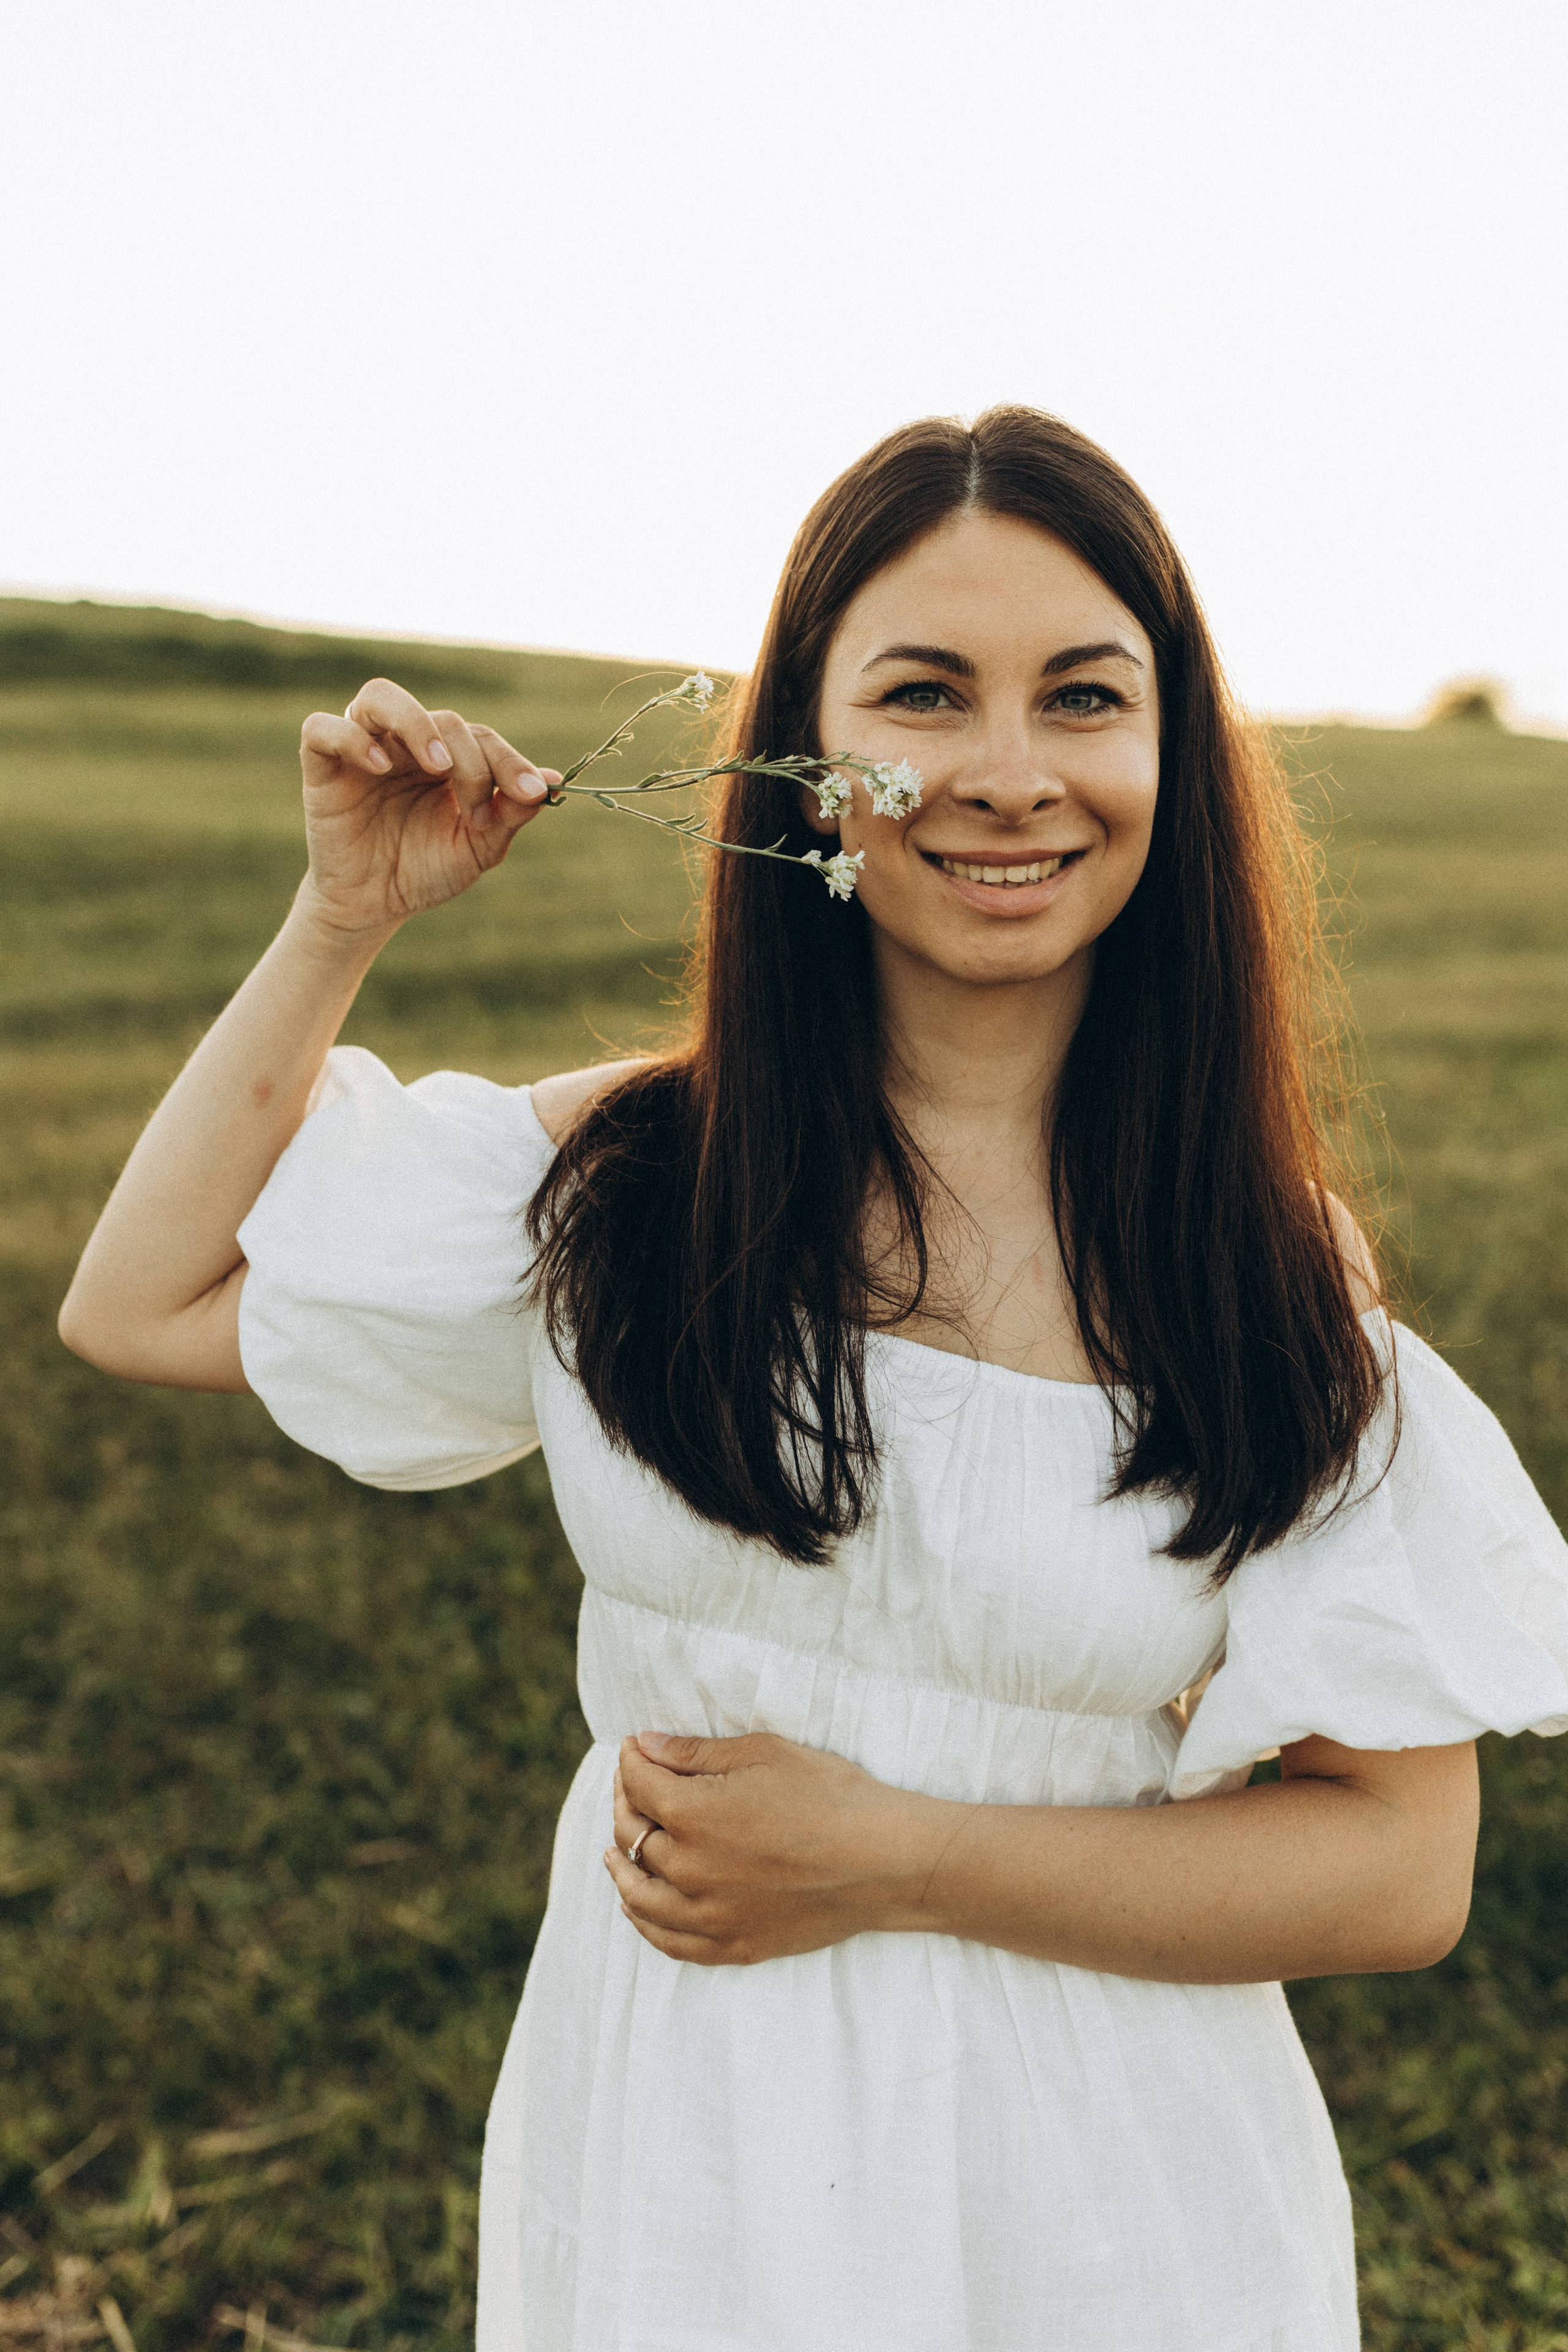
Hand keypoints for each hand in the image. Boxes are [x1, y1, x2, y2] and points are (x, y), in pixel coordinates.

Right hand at [295, 677, 561, 939]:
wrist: (374, 906)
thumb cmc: (425, 871)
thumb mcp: (478, 847)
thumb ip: (511, 813)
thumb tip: (554, 781)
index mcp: (447, 756)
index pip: (482, 737)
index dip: (510, 761)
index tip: (530, 793)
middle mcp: (406, 743)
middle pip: (443, 720)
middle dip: (471, 763)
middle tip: (476, 811)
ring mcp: (363, 748)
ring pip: (381, 696)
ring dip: (415, 722)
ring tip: (439, 764)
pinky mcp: (322, 764)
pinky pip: (324, 728)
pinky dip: (352, 738)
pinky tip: (379, 766)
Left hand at [604, 1730, 937, 1965]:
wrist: (885, 1860)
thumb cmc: (830, 1795)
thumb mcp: (763, 1754)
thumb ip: (694, 1753)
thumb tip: (646, 1746)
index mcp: (691, 1816)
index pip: (639, 1785)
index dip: (632, 1760)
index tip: (635, 1747)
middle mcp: (688, 1870)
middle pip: (633, 1836)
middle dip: (626, 1802)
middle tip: (630, 1783)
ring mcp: (709, 1916)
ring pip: (640, 1895)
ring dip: (620, 1867)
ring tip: (613, 1851)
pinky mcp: (733, 1946)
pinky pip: (670, 1942)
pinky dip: (645, 1922)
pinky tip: (638, 1906)